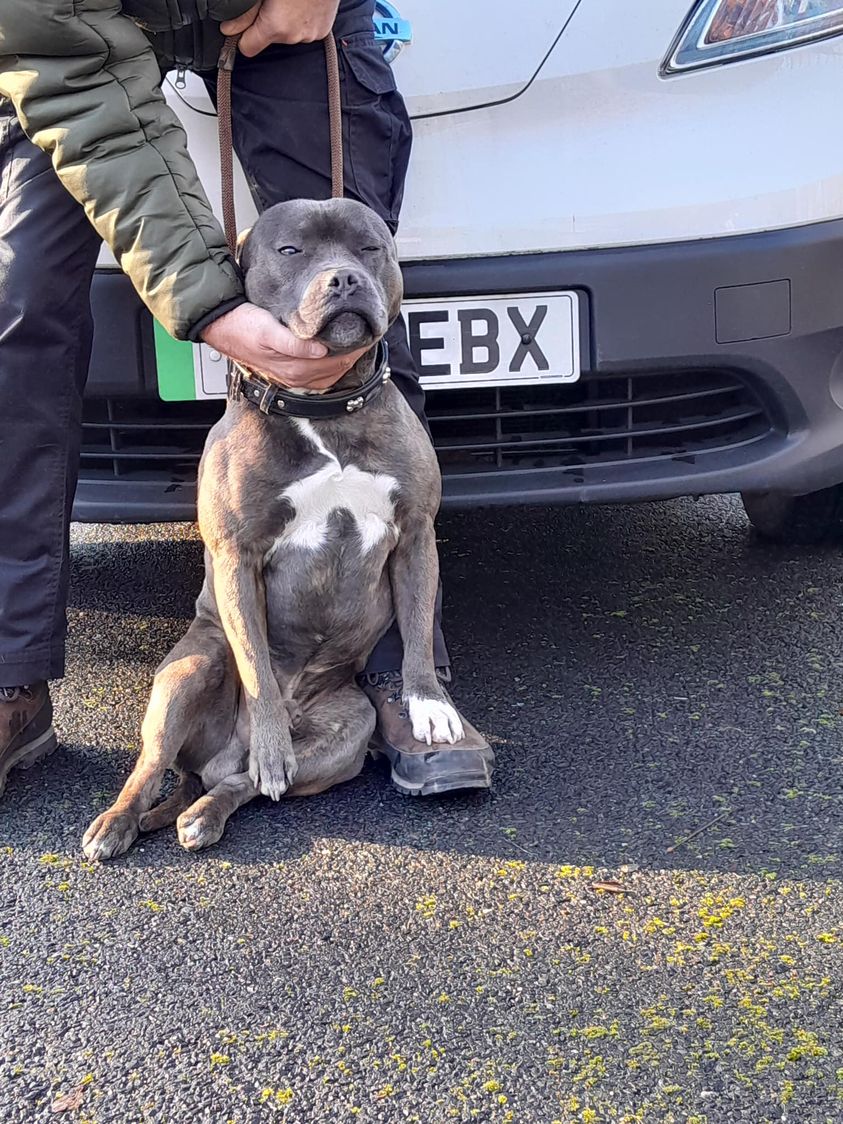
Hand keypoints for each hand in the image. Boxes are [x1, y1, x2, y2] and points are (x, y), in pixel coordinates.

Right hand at [201, 303, 366, 390]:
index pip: (337, 362)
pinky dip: (333, 367)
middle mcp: (296, 375)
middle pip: (338, 369)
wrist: (221, 327)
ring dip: (346, 361)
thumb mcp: (268, 331)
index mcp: (294, 367)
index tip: (369, 333)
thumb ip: (294, 344)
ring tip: (360, 344)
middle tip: (370, 336)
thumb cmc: (242, 325)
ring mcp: (292, 376)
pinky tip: (338, 355)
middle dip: (355, 354)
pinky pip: (319, 375)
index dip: (355, 348)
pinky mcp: (288, 371)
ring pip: (331, 374)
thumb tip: (321, 351)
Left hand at [221, 0, 340, 56]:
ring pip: (288, 34)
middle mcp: (293, 36)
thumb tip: (229, 29)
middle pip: (269, 39)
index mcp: (275, 27)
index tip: (245, 25)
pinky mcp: (323, 30)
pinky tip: (303, 4)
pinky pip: (304, 30)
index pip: (247, 49)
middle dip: (267, 23)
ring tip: (291, 1)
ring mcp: (311, 35)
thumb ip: (245, 13)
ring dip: (286, 21)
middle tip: (274, 2)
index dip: (243, 36)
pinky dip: (301, 20)